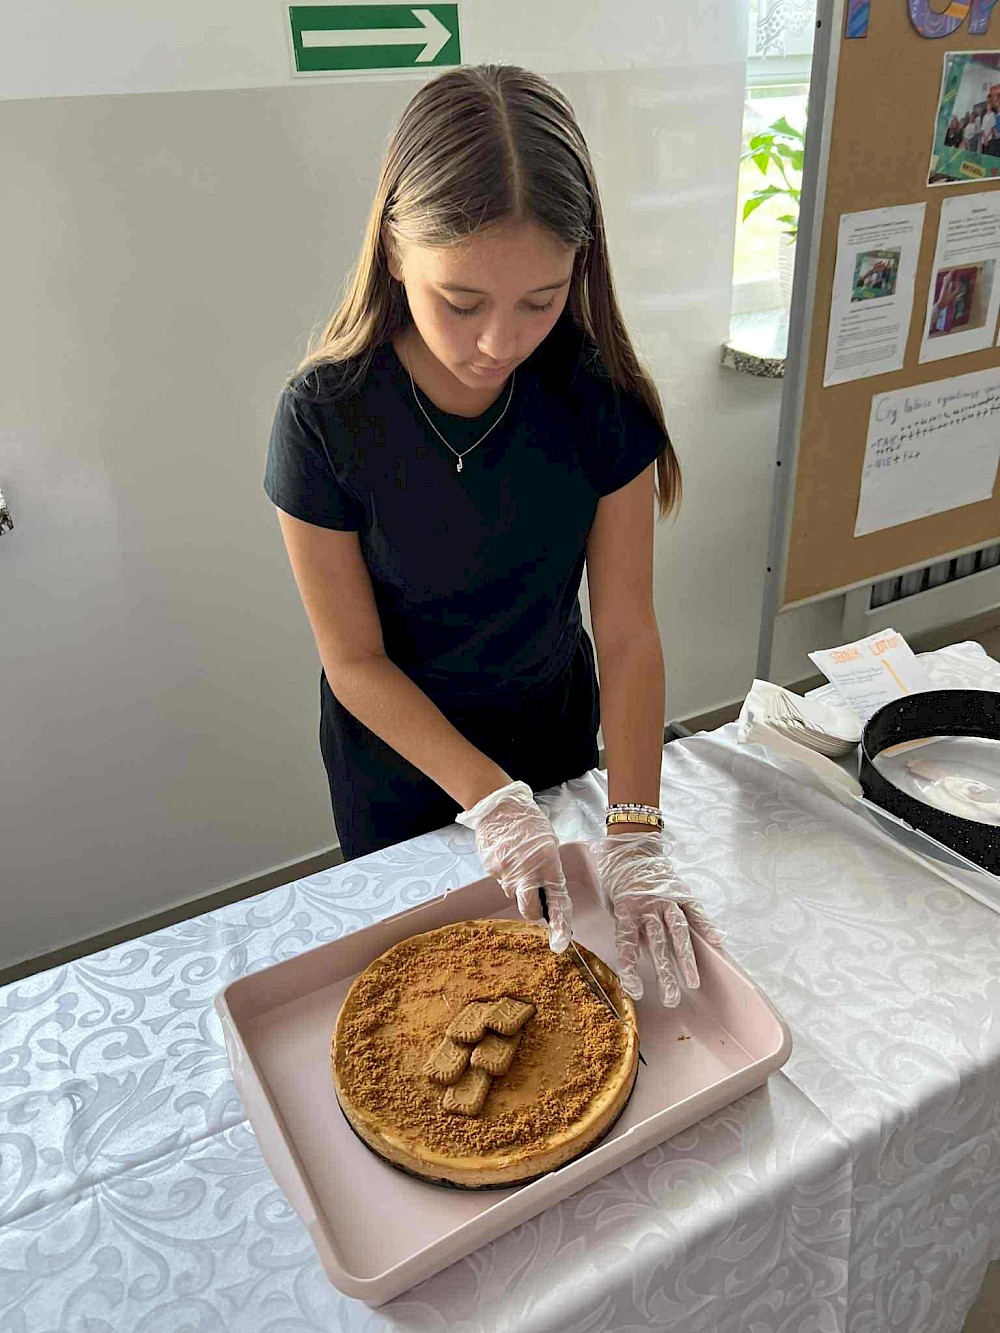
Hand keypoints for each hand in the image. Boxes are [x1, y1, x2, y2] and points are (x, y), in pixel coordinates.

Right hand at [456, 780, 572, 952]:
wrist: (498, 806)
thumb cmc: (527, 821)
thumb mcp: (547, 842)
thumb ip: (549, 868)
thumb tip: (547, 888)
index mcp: (547, 861)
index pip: (557, 899)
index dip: (560, 922)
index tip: (561, 939)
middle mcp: (526, 871)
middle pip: (530, 909)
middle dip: (535, 912)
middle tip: (538, 906)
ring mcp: (506, 873)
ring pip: (515, 894)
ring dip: (519, 887)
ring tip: (520, 863)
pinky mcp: (491, 870)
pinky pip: (502, 881)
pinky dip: (507, 874)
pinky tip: (508, 857)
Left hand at [589, 830, 722, 1006]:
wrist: (631, 846)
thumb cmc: (617, 880)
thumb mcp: (613, 904)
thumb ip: (628, 927)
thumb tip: (641, 954)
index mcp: (626, 910)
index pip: (628, 944)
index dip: (631, 968)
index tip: (636, 989)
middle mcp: (648, 906)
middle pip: (658, 944)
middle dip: (665, 973)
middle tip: (671, 998)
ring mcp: (667, 899)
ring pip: (679, 932)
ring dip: (686, 958)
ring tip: (694, 981)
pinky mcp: (681, 892)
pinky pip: (695, 911)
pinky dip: (707, 926)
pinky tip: (717, 943)